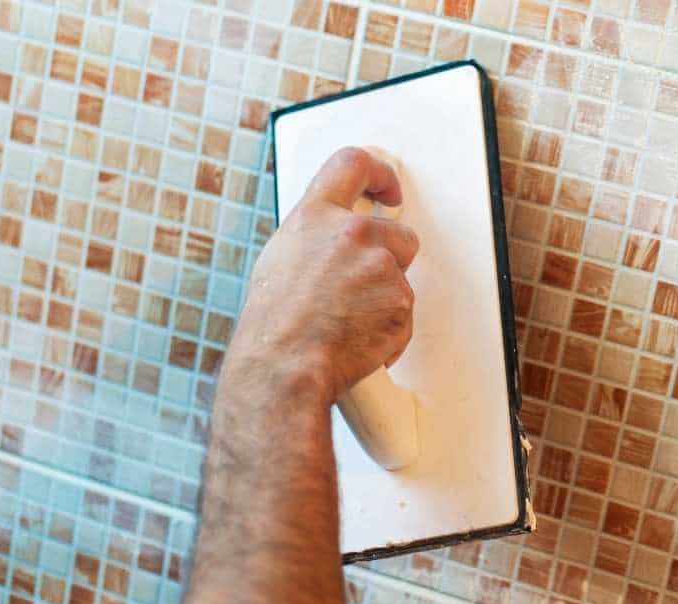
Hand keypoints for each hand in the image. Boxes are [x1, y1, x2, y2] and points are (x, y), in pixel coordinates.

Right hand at [225, 147, 418, 405]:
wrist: (284, 365)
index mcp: (316, 216)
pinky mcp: (401, 302)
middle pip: (398, 233)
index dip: (379, 174)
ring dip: (384, 298)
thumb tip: (336, 240)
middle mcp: (353, 234)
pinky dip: (387, 329)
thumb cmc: (273, 324)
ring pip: (401, 278)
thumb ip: (318, 238)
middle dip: (390, 259)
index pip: (354, 164)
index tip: (388, 190)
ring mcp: (381, 267)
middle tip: (359, 289)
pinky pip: (404, 314)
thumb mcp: (281, 259)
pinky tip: (356, 338)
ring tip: (346, 320)